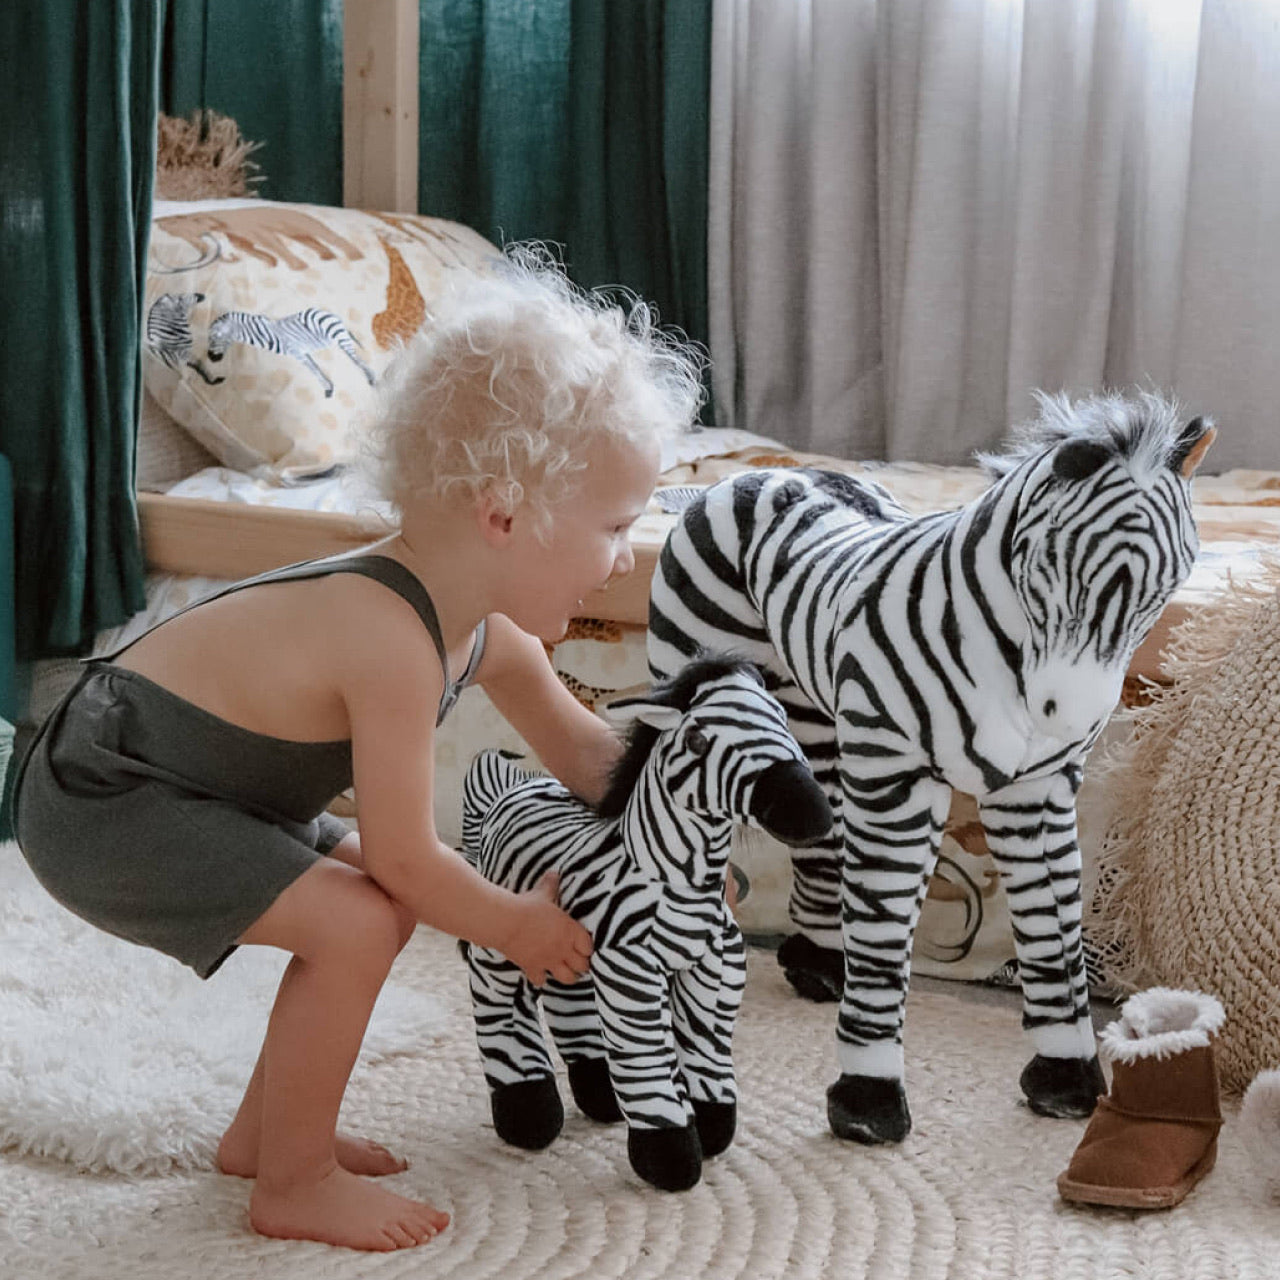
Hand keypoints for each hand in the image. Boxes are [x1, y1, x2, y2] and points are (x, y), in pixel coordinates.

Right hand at [501, 871, 592, 985]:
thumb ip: (551, 884)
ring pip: (568, 979)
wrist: (507, 921)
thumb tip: (554, 872)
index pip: (589, 947)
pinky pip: (542, 981)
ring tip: (564, 969)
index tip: (584, 946)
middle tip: (577, 960)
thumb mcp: (543, 892)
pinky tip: (539, 971)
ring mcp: (549, 961)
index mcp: (571, 931)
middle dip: (582, 964)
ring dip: (567, 975)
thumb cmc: (528, 905)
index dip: (588, 947)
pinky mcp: (533, 968)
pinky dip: (541, 978)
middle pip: (583, 966)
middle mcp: (564, 949)